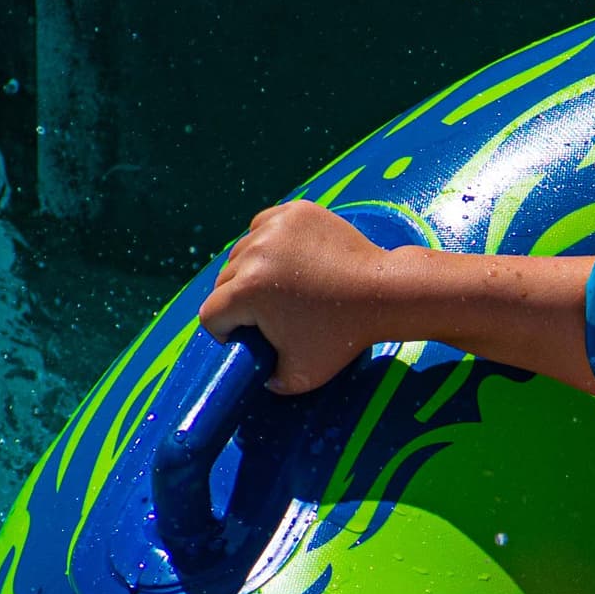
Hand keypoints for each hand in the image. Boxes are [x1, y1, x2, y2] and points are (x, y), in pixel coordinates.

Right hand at [199, 200, 401, 394]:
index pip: (211, 314)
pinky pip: (263, 227)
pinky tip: (287, 261)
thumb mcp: (301, 376)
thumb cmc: (343, 335)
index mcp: (247, 291)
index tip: (245, 337)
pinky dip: (269, 243)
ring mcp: (274, 227)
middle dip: (238, 303)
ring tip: (280, 288)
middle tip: (267, 315)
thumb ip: (270, 382)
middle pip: (223, 282)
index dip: (224, 332)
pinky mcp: (294, 211)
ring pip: (241, 253)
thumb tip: (258, 377)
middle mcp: (254, 253)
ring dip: (251, 271)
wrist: (383, 292)